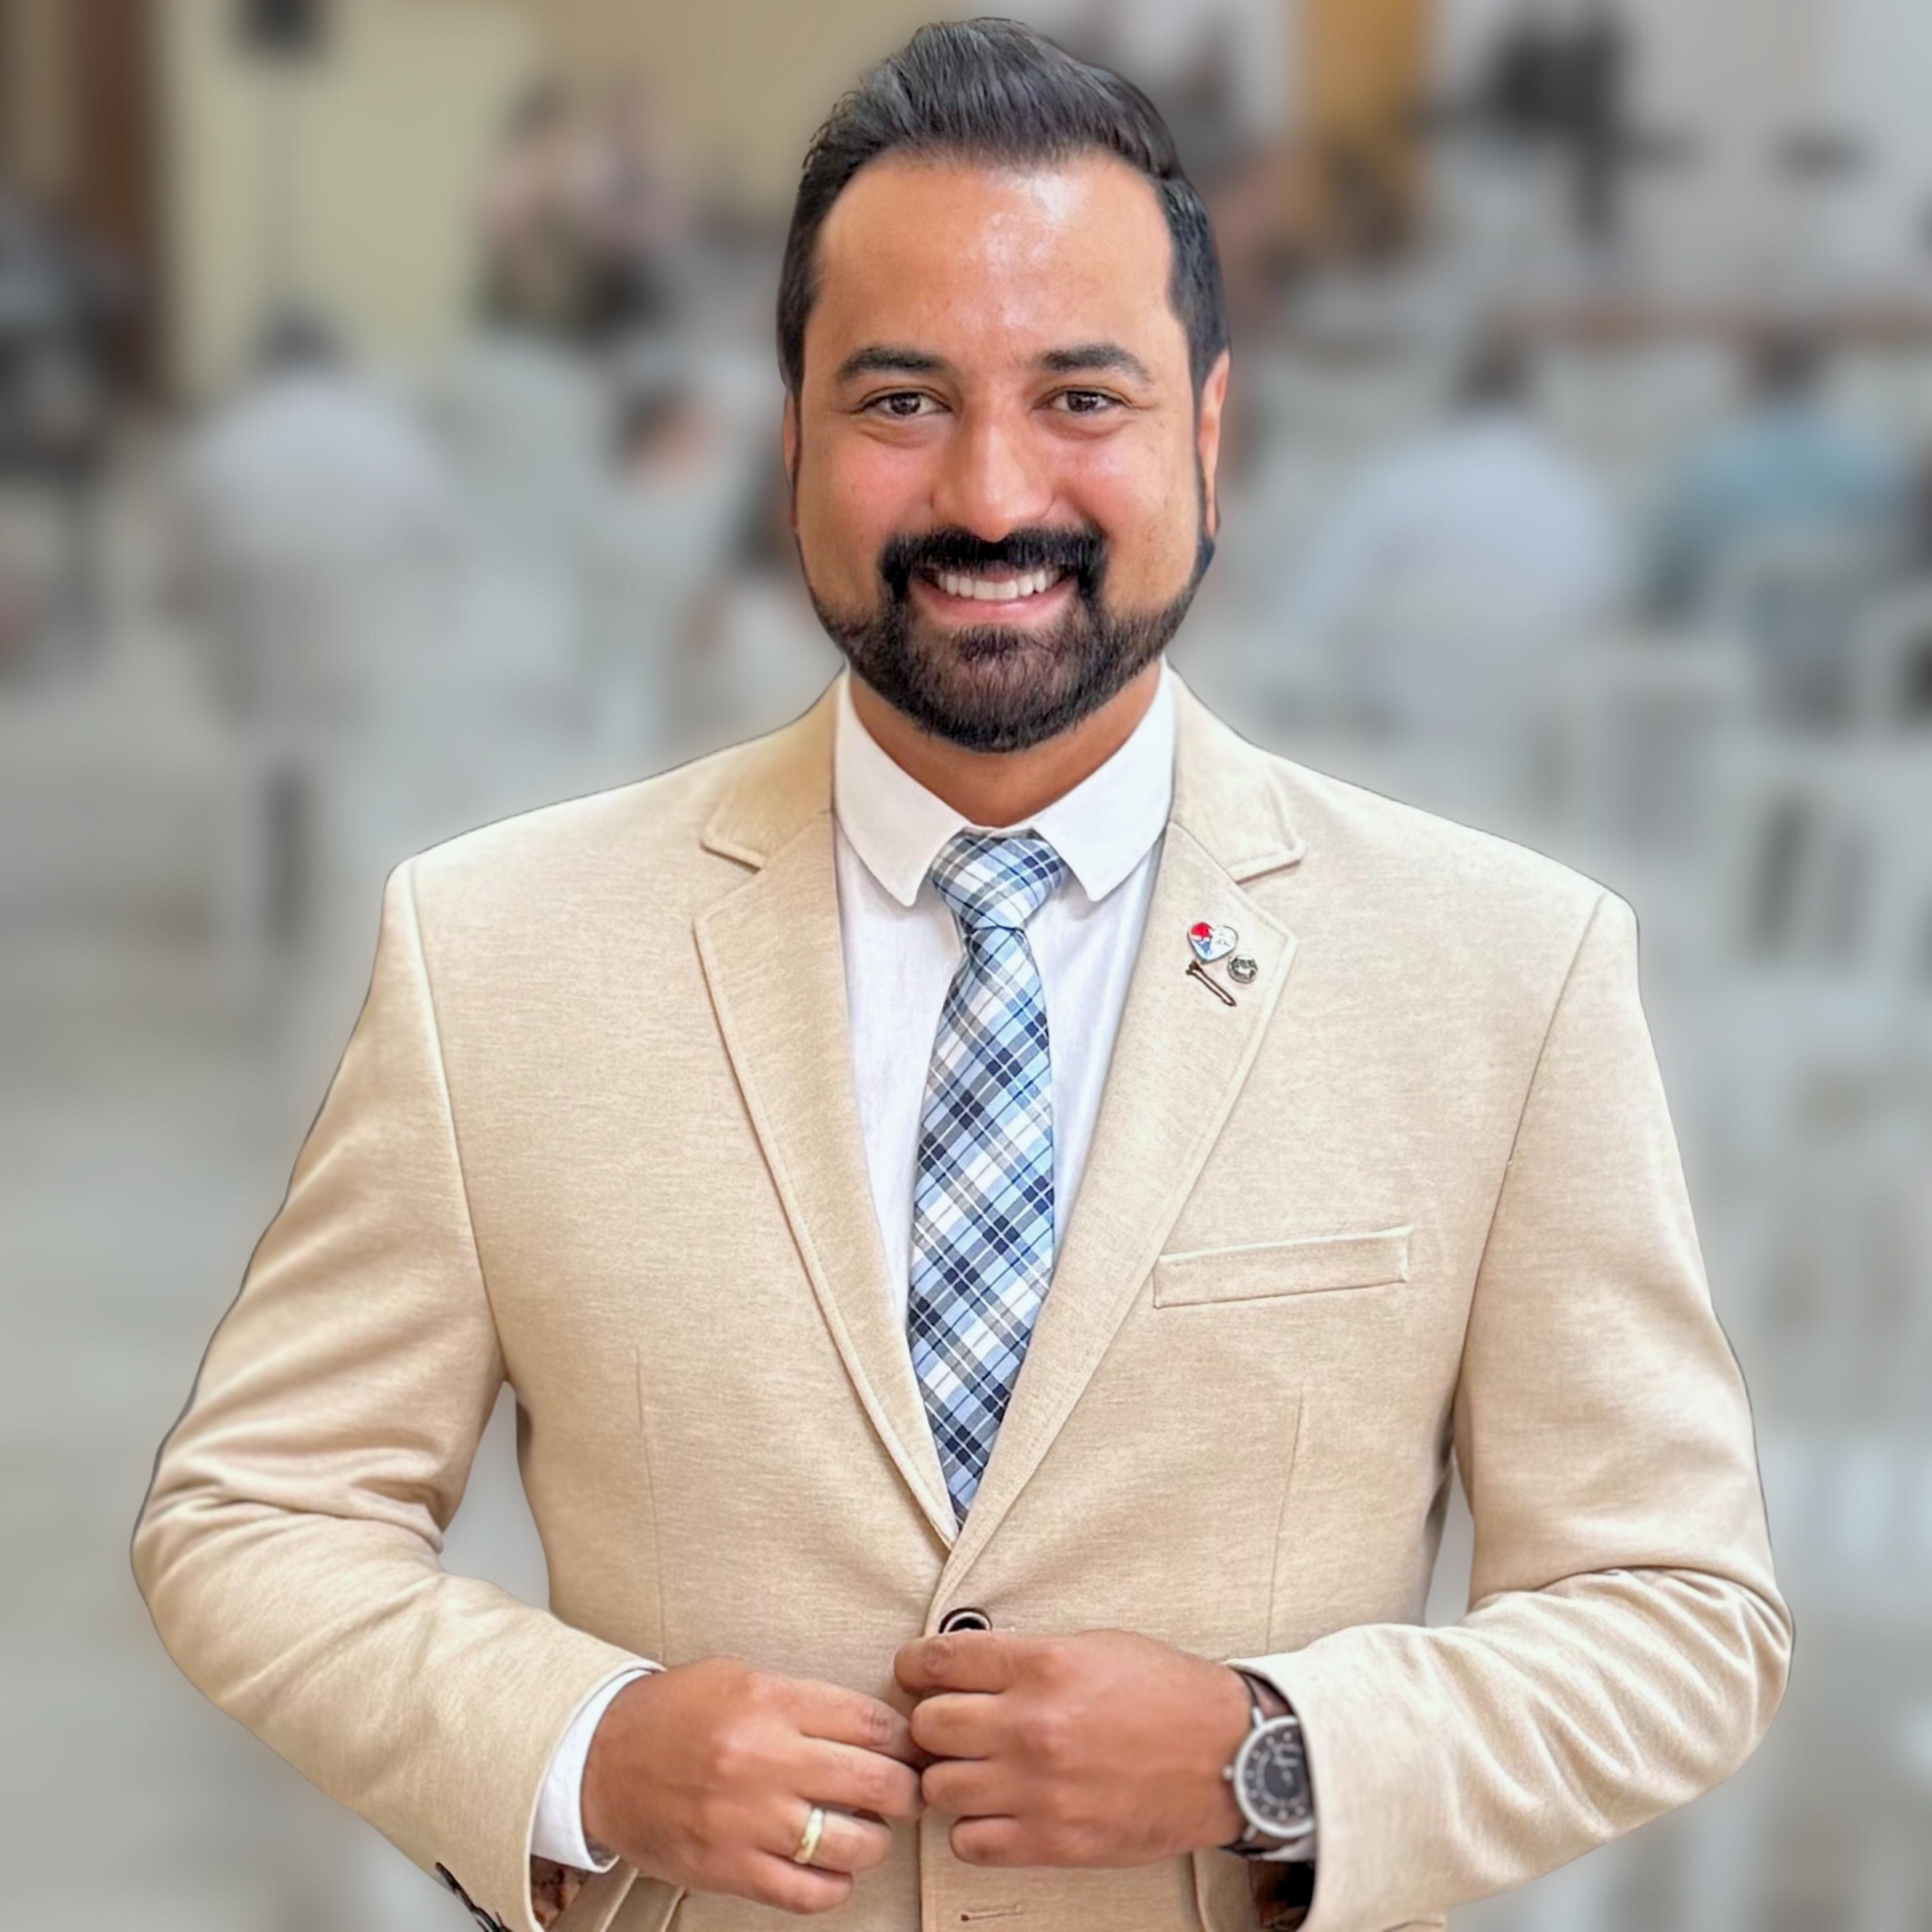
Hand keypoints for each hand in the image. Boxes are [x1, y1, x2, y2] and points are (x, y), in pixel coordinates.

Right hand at [582, 1655, 928, 1914]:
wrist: (601, 1758)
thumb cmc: (672, 1714)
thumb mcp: (741, 1676)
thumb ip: (804, 1699)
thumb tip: (870, 1725)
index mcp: (770, 1702)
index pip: (870, 1722)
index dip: (905, 1738)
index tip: (911, 1746)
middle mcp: (764, 1760)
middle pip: (875, 1781)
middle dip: (906, 1789)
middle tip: (907, 1790)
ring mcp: (748, 1820)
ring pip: (853, 1843)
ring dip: (876, 1839)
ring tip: (869, 1828)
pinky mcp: (730, 1869)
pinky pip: (810, 1891)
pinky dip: (835, 1884)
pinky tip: (834, 1867)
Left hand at [894, 1627, 1255, 1868]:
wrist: (1226, 1755)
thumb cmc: (1166, 1695)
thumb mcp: (1092, 1645)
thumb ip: (1025, 1656)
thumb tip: (968, 1666)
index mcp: (1043, 1665)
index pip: (939, 1661)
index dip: (915, 1666)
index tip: (913, 1673)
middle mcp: (1032, 1725)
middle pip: (928, 1726)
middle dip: (932, 1723)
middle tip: (949, 1724)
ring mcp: (1039, 1788)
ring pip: (940, 1787)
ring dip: (950, 1777)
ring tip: (974, 1769)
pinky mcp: (1053, 1841)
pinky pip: (969, 1842)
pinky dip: (973, 1828)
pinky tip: (995, 1810)